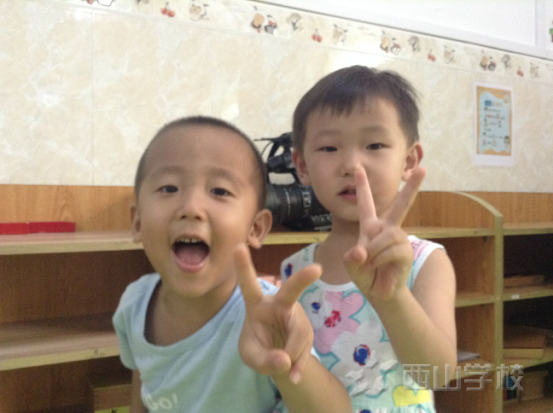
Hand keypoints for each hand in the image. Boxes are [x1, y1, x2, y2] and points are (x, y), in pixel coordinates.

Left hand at [234, 243, 320, 383]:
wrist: (280, 360)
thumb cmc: (259, 349)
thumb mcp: (251, 357)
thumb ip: (263, 360)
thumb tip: (285, 359)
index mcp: (257, 305)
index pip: (248, 284)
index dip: (243, 266)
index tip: (238, 246)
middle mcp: (279, 304)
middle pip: (291, 291)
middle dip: (302, 279)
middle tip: (317, 269)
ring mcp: (296, 316)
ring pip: (299, 333)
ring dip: (291, 354)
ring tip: (284, 370)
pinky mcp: (307, 329)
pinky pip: (306, 347)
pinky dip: (299, 365)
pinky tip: (293, 376)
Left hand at [343, 166, 424, 301]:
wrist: (378, 292)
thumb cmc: (365, 275)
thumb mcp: (351, 265)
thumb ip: (351, 258)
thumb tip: (362, 251)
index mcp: (371, 227)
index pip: (367, 204)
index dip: (363, 186)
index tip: (360, 168)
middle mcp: (387, 229)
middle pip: (400, 205)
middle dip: (412, 188)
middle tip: (422, 169)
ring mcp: (399, 239)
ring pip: (387, 236)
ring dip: (375, 251)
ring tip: (370, 263)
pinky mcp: (406, 251)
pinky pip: (392, 249)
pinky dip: (380, 259)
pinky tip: (379, 266)